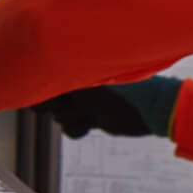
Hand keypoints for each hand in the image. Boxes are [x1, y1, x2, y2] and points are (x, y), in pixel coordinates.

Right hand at [39, 76, 184, 139]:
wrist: (154, 108)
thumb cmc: (124, 89)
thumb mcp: (90, 85)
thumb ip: (62, 85)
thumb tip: (39, 95)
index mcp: (81, 63)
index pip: (47, 73)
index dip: (43, 86)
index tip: (54, 93)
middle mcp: (81, 79)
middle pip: (47, 96)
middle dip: (54, 104)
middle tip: (71, 104)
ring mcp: (86, 99)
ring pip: (59, 114)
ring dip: (70, 117)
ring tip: (88, 113)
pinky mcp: (93, 116)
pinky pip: (71, 127)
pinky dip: (77, 129)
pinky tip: (90, 125)